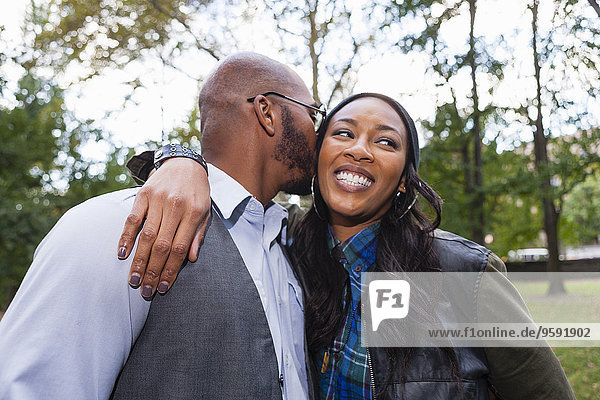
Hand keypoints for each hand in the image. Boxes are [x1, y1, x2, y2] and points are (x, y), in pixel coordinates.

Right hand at [117, 157, 210, 297]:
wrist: (185, 162)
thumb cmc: (197, 192)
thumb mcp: (205, 212)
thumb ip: (198, 235)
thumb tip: (190, 260)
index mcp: (193, 213)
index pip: (179, 248)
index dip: (170, 270)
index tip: (163, 287)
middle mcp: (175, 206)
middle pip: (161, 245)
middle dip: (153, 271)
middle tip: (145, 291)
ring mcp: (157, 200)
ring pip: (146, 235)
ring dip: (138, 261)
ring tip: (134, 280)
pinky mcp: (143, 194)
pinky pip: (132, 219)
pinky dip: (125, 237)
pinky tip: (122, 253)